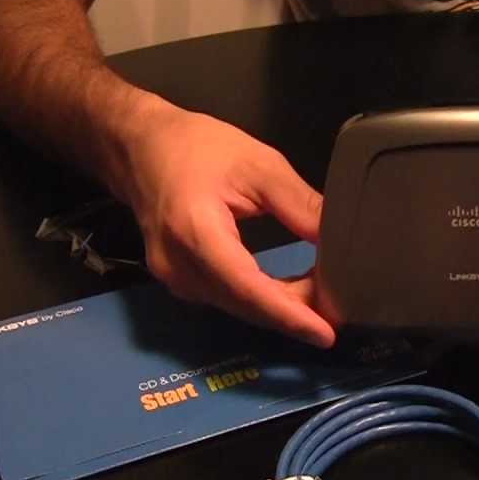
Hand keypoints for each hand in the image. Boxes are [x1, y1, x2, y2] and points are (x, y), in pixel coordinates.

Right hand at [120, 103, 335, 347]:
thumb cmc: (196, 147)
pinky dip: (261, 299)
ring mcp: (175, 278)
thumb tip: (339, 239)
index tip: (326, 333)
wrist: (138, 147)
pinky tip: (292, 291)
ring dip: (280, 307)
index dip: (289, 315)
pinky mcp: (179, 280)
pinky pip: (227, 298)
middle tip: (340, 312)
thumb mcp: (258, 164)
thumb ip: (299, 204)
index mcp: (195, 233)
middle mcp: (179, 267)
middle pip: (246, 304)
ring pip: (237, 306)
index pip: (248, 289)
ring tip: (324, 300)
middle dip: (294, 314)